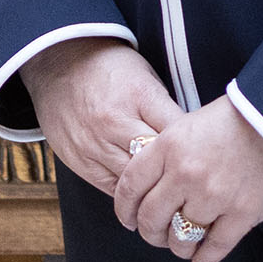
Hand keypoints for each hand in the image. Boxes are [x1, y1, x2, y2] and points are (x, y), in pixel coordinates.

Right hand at [24, 38, 181, 195]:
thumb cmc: (111, 69)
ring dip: (152, 189)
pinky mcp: (78, 160)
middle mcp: (115, 122)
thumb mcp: (146, 77)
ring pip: (133, 182)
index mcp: (139, 95)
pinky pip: (111, 188)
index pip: (177, 132)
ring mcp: (94, 144)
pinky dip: (129, 193)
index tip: (204, 159)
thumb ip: (165, 109)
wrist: (58, 64)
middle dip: (175, 174)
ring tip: (171, 197)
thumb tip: (192, 141)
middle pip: (156, 162)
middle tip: (192, 185)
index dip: (195, 148)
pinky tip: (143, 195)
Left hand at [112, 97, 262, 261]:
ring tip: (181, 247)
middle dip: (149, 233)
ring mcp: (214, 195)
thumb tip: (154, 181)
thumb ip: (171, 151)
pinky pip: (214, 248)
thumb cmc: (242, 116)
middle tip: (154, 235)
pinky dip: (204, 259)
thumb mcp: (193, 122)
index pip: (129, 186)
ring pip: (180, 238)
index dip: (124, 209)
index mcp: (169, 146)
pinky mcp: (243, 213)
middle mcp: (186, 173)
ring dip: (177, 247)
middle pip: (151, 218)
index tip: (128, 219)